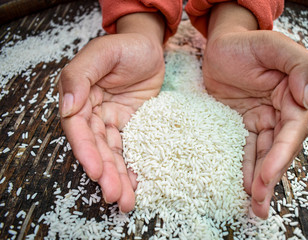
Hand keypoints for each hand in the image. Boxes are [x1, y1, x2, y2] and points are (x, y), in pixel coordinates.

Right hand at [59, 13, 164, 211]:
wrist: (151, 48)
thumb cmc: (126, 47)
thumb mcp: (101, 53)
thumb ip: (79, 77)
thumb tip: (67, 107)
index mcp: (80, 97)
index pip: (79, 129)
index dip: (87, 151)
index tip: (97, 171)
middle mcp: (93, 113)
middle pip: (97, 147)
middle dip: (105, 173)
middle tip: (115, 196)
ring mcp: (112, 120)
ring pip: (113, 153)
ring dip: (118, 177)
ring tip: (126, 201)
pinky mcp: (130, 125)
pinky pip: (130, 148)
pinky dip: (132, 167)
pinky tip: (136, 184)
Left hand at [204, 2, 307, 217]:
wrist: (220, 46)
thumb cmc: (247, 44)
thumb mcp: (275, 46)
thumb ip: (300, 66)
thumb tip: (306, 97)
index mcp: (293, 98)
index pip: (292, 132)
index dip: (281, 155)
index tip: (267, 175)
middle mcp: (280, 113)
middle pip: (278, 150)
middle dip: (270, 177)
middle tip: (259, 202)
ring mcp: (261, 121)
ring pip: (262, 155)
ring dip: (259, 180)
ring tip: (254, 206)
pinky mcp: (241, 125)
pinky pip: (244, 149)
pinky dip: (244, 167)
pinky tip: (242, 186)